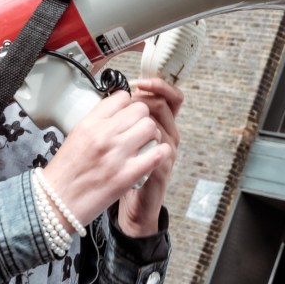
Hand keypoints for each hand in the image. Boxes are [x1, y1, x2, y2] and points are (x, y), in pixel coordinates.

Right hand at [42, 90, 170, 231]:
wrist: (57, 202)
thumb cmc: (65, 171)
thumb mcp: (76, 135)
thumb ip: (97, 121)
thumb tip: (117, 111)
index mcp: (89, 122)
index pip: (121, 97)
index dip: (128, 104)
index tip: (127, 113)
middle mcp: (103, 134)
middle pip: (140, 109)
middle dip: (142, 117)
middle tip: (138, 129)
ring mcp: (116, 154)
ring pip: (150, 127)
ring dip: (152, 134)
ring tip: (145, 143)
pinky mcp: (127, 175)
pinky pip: (157, 153)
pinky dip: (160, 152)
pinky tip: (154, 156)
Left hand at [117, 78, 182, 236]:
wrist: (132, 203)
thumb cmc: (125, 166)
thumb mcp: (124, 135)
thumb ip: (125, 115)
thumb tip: (116, 93)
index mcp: (160, 122)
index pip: (168, 94)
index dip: (156, 85)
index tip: (138, 81)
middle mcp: (168, 133)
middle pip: (163, 103)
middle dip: (141, 101)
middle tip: (123, 108)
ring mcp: (167, 151)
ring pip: (158, 124)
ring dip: (138, 123)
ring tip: (121, 130)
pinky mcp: (161, 169)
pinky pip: (159, 151)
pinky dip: (142, 146)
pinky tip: (128, 148)